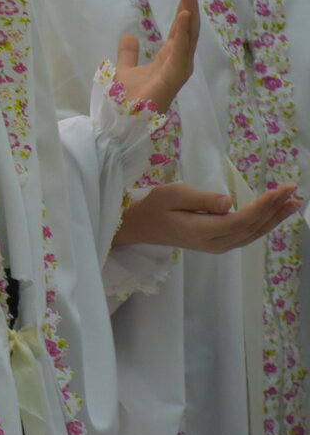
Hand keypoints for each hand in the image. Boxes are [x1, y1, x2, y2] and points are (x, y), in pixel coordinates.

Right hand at [112, 182, 300, 252]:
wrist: (141, 226)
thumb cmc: (154, 207)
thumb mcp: (171, 194)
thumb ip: (200, 198)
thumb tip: (228, 202)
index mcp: (203, 231)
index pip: (241, 219)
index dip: (263, 205)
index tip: (281, 189)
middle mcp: (215, 243)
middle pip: (252, 228)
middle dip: (274, 209)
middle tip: (294, 191)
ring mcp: (218, 245)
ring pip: (252, 233)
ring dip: (274, 219)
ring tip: (293, 204)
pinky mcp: (218, 242)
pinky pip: (246, 234)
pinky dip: (263, 224)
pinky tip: (273, 215)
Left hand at [113, 0, 198, 112]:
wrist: (120, 122)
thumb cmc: (126, 101)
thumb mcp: (124, 69)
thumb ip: (128, 53)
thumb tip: (129, 35)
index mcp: (168, 58)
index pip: (179, 28)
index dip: (182, 7)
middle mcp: (177, 62)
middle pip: (187, 28)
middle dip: (189, 4)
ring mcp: (178, 69)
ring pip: (188, 36)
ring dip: (189, 13)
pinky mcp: (174, 77)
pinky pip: (180, 51)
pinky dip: (182, 34)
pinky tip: (184, 16)